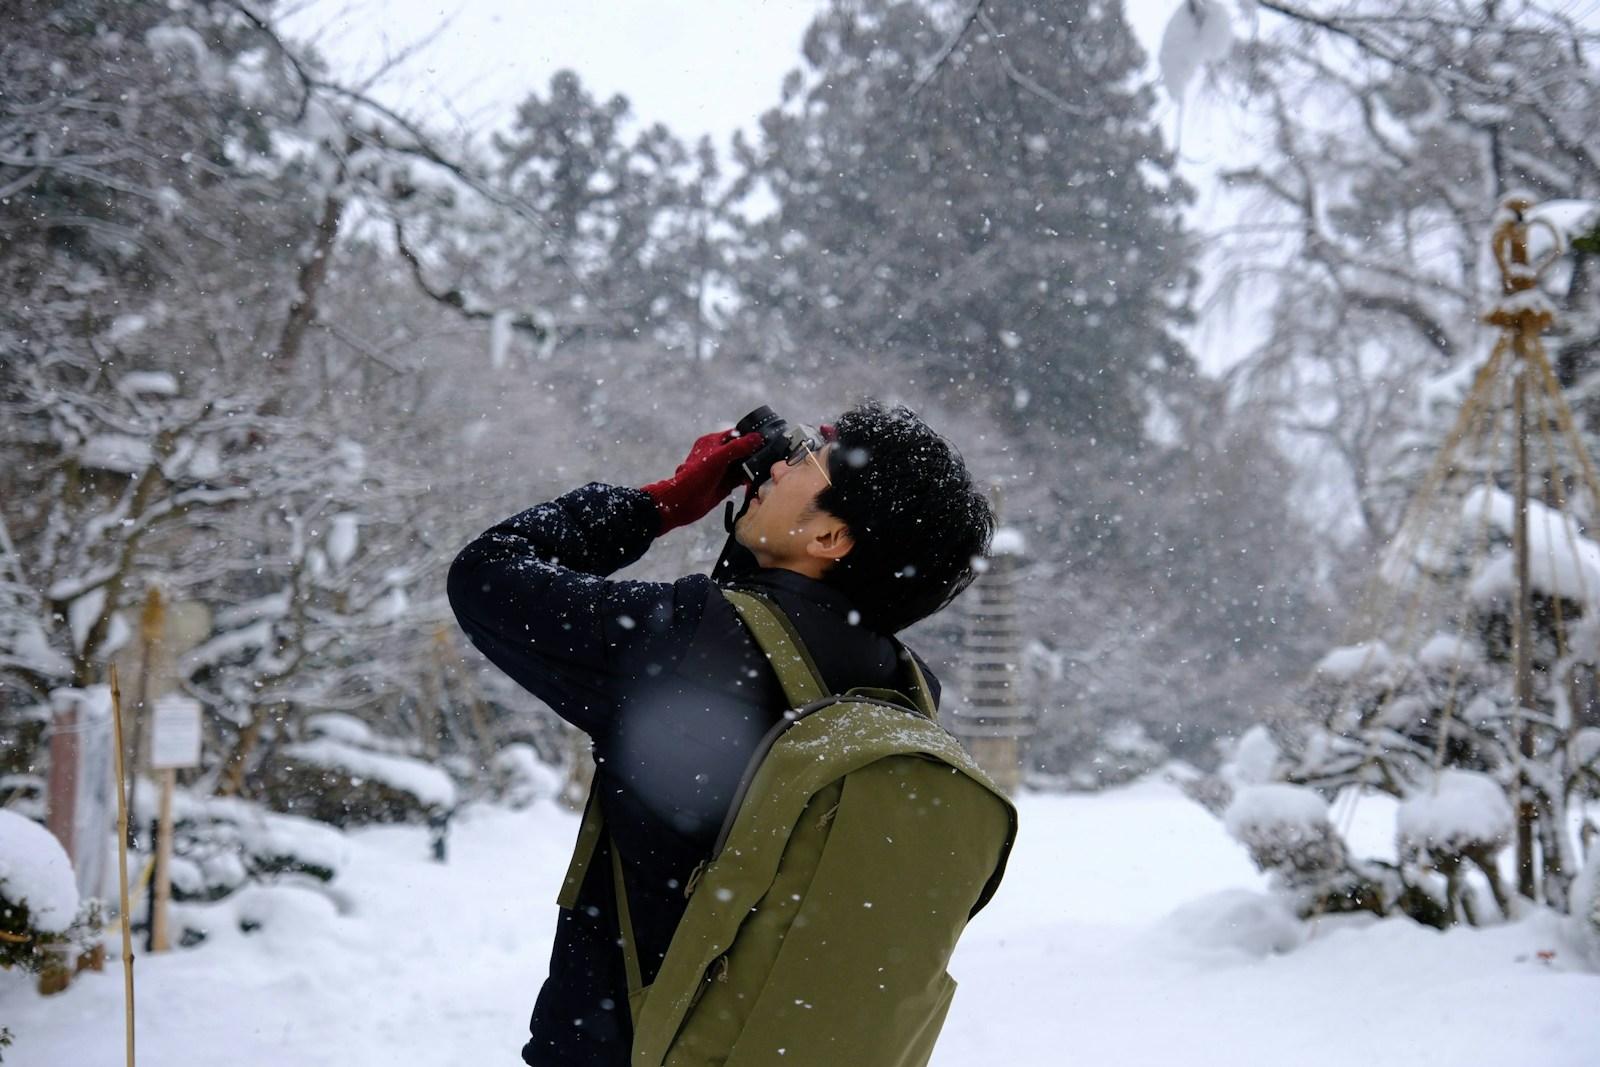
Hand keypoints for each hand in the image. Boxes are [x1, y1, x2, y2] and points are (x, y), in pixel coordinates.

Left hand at [642, 428, 763, 533]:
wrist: (683, 502)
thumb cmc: (695, 476)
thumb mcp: (718, 457)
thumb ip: (738, 447)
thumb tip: (757, 438)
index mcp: (712, 442)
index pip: (736, 434)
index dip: (749, 437)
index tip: (765, 440)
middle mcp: (718, 454)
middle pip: (742, 450)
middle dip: (753, 453)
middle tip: (768, 455)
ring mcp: (722, 469)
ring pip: (743, 464)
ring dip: (752, 467)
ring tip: (763, 468)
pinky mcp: (726, 484)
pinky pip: (741, 478)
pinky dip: (749, 479)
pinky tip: (756, 480)